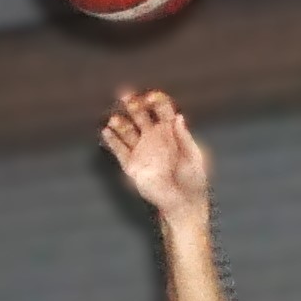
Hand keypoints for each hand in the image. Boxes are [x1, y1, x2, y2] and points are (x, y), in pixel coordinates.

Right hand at [101, 86, 209, 214]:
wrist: (182, 203)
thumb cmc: (193, 179)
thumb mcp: (194, 158)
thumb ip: (184, 138)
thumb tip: (179, 117)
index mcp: (171, 130)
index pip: (162, 109)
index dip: (156, 101)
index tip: (150, 97)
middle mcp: (153, 136)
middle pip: (140, 114)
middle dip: (133, 104)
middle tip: (126, 96)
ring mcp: (141, 149)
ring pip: (127, 130)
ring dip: (120, 122)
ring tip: (114, 119)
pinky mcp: (132, 165)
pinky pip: (119, 150)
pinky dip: (112, 140)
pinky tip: (106, 132)